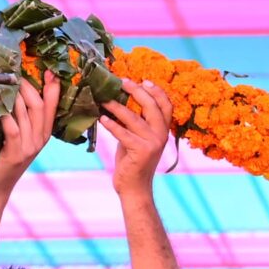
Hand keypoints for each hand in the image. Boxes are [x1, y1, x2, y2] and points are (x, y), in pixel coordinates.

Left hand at [0, 71, 56, 197]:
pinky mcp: (15, 153)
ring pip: (26, 113)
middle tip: (12, 71)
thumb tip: (12, 90)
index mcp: (43, 134)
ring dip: (14, 94)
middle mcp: (39, 140)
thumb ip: (19, 118)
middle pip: (39, 106)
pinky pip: (12, 127)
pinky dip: (4, 113)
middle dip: (27, 86)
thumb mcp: (16, 137)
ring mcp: (29, 147)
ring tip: (2, 79)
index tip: (50, 70)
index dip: (52, 89)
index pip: (52, 107)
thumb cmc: (0, 158)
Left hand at [100, 77, 174, 201]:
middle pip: (152, 106)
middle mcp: (161, 135)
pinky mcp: (141, 151)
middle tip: (121, 83)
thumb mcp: (136, 137)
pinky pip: (123, 133)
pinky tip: (101, 118)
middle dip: (136, 91)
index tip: (143, 81)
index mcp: (163, 130)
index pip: (166, 105)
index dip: (157, 91)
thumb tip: (120, 99)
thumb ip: (135, 121)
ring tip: (103, 100)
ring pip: (134, 118)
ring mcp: (153, 143)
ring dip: (116, 107)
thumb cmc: (132, 161)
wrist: (135, 188)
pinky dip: (111, 125)